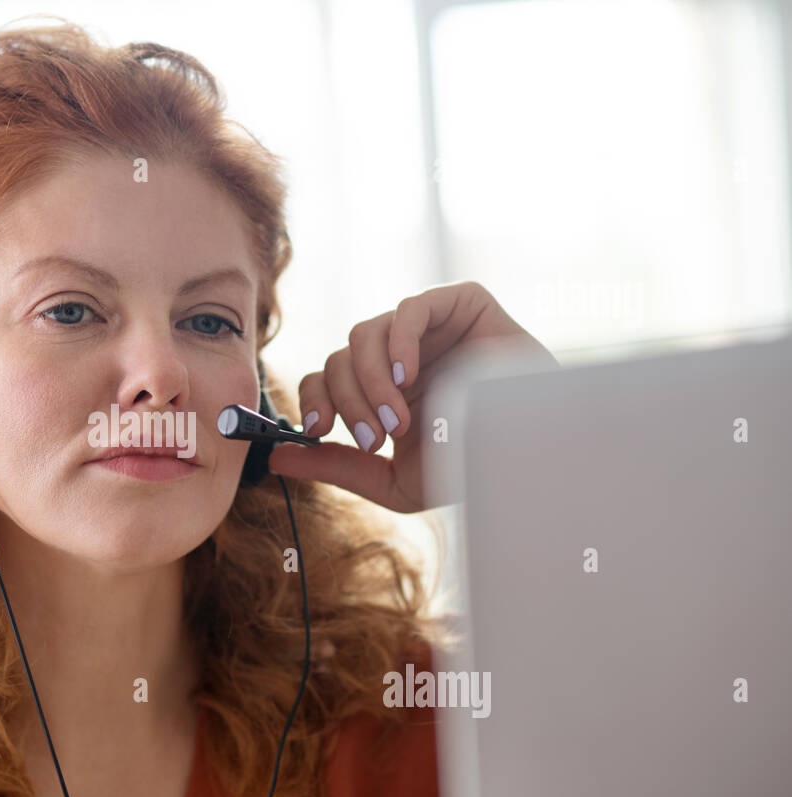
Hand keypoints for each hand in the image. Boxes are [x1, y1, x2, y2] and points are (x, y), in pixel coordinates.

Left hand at [267, 281, 558, 512]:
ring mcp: (428, 329)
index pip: (326, 376)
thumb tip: (275, 457)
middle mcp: (399, 354)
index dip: (316, 399)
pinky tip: (408, 378)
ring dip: (369, 382)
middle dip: (347, 401)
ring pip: (364, 333)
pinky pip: (411, 308)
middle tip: (376, 437)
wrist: (530, 459)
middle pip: (339, 356)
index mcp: (380, 389)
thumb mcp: (390, 480)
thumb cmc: (469, 470)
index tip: (321, 431)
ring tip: (398, 420)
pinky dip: (399, 341)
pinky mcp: (462, 306)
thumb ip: (335, 466)